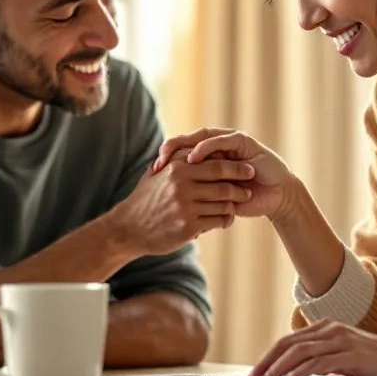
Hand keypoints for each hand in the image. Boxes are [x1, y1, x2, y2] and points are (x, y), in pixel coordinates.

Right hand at [108, 157, 253, 255]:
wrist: (128, 229)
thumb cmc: (145, 199)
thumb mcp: (157, 173)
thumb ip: (176, 159)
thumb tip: (194, 146)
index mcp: (178, 169)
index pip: (216, 165)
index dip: (236, 168)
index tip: (247, 170)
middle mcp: (182, 187)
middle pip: (224, 185)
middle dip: (240, 188)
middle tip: (249, 190)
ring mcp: (185, 208)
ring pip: (223, 205)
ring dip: (233, 206)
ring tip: (236, 206)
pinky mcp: (188, 227)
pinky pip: (217, 221)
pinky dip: (225, 220)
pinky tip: (226, 219)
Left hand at [153, 128, 297, 220]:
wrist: (274, 199)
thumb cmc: (245, 202)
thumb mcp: (215, 202)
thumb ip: (198, 200)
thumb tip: (170, 215)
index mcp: (209, 158)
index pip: (183, 153)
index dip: (167, 161)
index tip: (151, 175)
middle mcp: (218, 146)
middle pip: (188, 141)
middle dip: (170, 150)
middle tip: (156, 163)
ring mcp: (230, 141)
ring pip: (202, 137)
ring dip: (184, 146)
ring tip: (170, 159)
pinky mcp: (243, 141)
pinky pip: (221, 140)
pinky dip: (206, 147)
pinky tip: (194, 157)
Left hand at [247, 320, 376, 375]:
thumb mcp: (347, 359)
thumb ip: (326, 361)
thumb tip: (302, 373)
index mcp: (328, 328)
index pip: (289, 341)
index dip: (268, 357)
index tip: (255, 374)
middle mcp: (331, 330)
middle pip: (287, 344)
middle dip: (265, 363)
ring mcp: (341, 340)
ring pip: (298, 353)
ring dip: (276, 370)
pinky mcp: (351, 355)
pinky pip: (317, 365)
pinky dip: (298, 375)